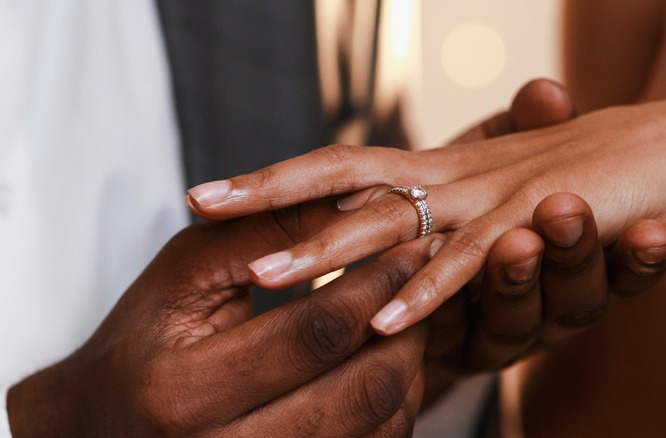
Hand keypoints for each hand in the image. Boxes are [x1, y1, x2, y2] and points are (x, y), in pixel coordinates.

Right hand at [6, 205, 437, 436]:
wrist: (106, 427)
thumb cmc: (145, 339)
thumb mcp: (187, 271)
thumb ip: (265, 231)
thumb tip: (357, 199)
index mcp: (182, 392)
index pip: (312, 335)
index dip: (374, 283)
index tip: (408, 242)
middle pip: (361, 390)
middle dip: (405, 323)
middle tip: (420, 275)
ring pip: (380, 426)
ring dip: (410, 360)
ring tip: (408, 310)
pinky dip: (396, 401)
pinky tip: (387, 357)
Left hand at [184, 82, 665, 333]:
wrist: (660, 162)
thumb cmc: (569, 184)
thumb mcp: (484, 210)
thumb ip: (435, 226)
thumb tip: (381, 249)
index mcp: (432, 171)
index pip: (338, 168)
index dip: (273, 178)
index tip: (208, 190)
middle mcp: (448, 179)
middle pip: (344, 183)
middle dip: (271, 199)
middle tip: (200, 206)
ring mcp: (484, 206)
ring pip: (394, 227)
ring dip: (329, 253)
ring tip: (267, 273)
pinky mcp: (528, 237)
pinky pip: (470, 268)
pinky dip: (427, 293)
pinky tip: (382, 322)